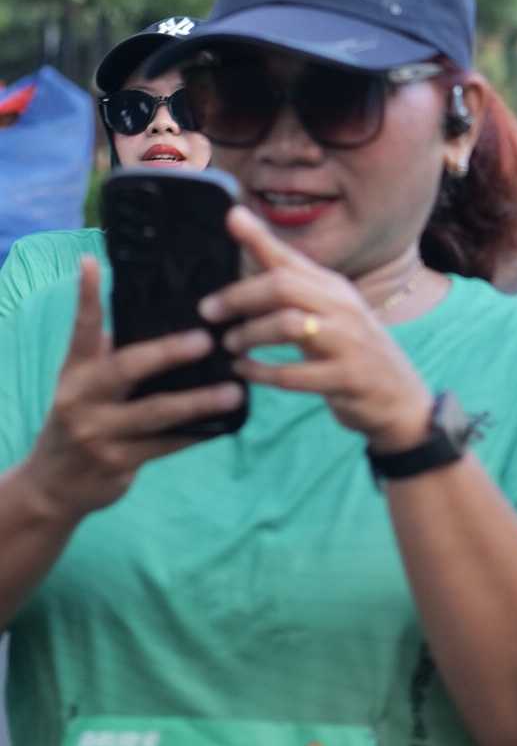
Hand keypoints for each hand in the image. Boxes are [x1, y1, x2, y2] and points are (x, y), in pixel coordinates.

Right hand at [21, 258, 229, 520]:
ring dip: (199, 402)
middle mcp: (81, 398)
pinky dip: (197, 433)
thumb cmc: (82, 419)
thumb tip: (162, 317)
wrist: (54, 485)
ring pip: (156, 413)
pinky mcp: (117, 462)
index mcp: (75, 371)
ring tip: (234, 392)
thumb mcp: (83, 385)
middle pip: (127, 368)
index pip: (82, 327)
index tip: (93, 260)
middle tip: (206, 340)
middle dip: (168, 352)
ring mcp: (98, 432)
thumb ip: (110, 356)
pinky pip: (166, 445)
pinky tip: (225, 424)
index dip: (86, 294)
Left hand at [203, 206, 432, 452]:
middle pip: (284, 286)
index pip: (291, 258)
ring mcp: (349, 342)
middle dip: (240, 296)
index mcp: (335, 289)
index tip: (230, 217)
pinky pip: (294, 373)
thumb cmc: (352, 352)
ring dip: (250, 334)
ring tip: (229, 344)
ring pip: (288, 324)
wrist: (400, 400)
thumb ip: (289, 282)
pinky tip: (244, 371)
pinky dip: (261, 372)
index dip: (260, 237)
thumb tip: (245, 236)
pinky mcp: (347, 378)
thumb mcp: (327, 313)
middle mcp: (344, 308)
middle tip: (209, 311)